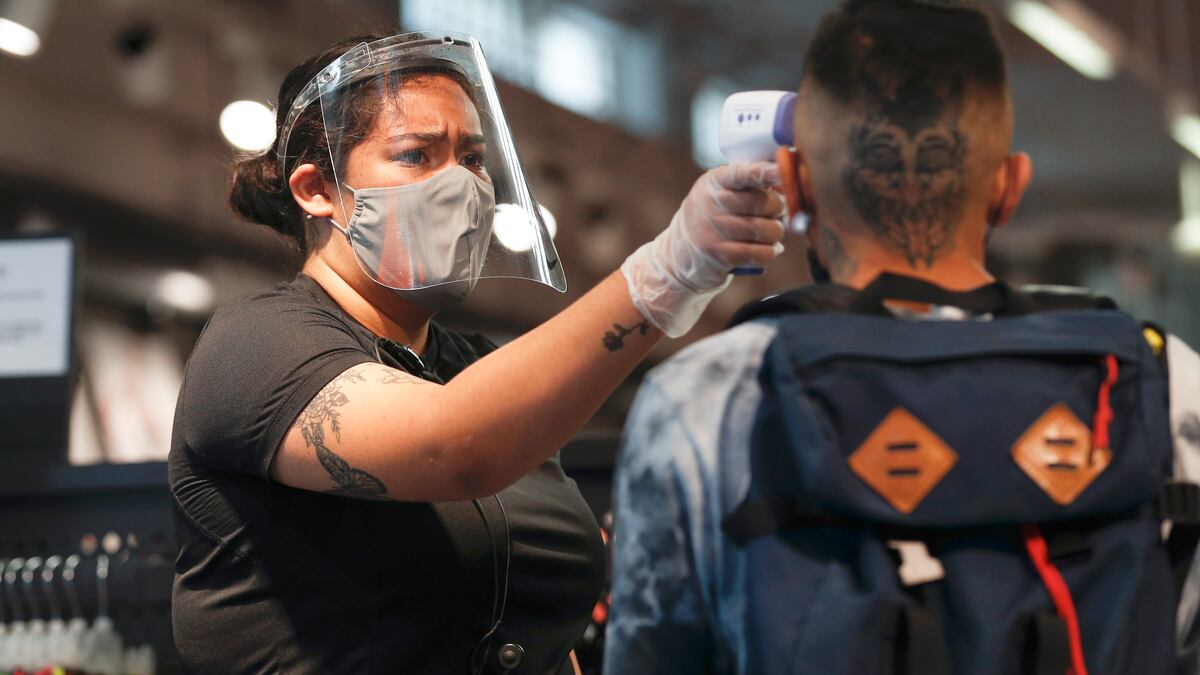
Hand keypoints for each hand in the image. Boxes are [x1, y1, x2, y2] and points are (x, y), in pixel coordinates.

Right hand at [621, 162, 784, 336]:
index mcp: (714, 181)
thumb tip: (788, 184)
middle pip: (762, 202)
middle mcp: (711, 202)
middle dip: (779, 208)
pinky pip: (761, 252)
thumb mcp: (720, 193)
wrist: (679, 255)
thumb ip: (749, 185)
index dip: (764, 171)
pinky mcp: (720, 254)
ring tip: (768, 232)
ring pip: (767, 229)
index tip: (781, 171)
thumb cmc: (712, 218)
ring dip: (776, 233)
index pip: (742, 173)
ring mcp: (714, 229)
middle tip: (774, 212)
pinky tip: (768, 249)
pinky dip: (771, 252)